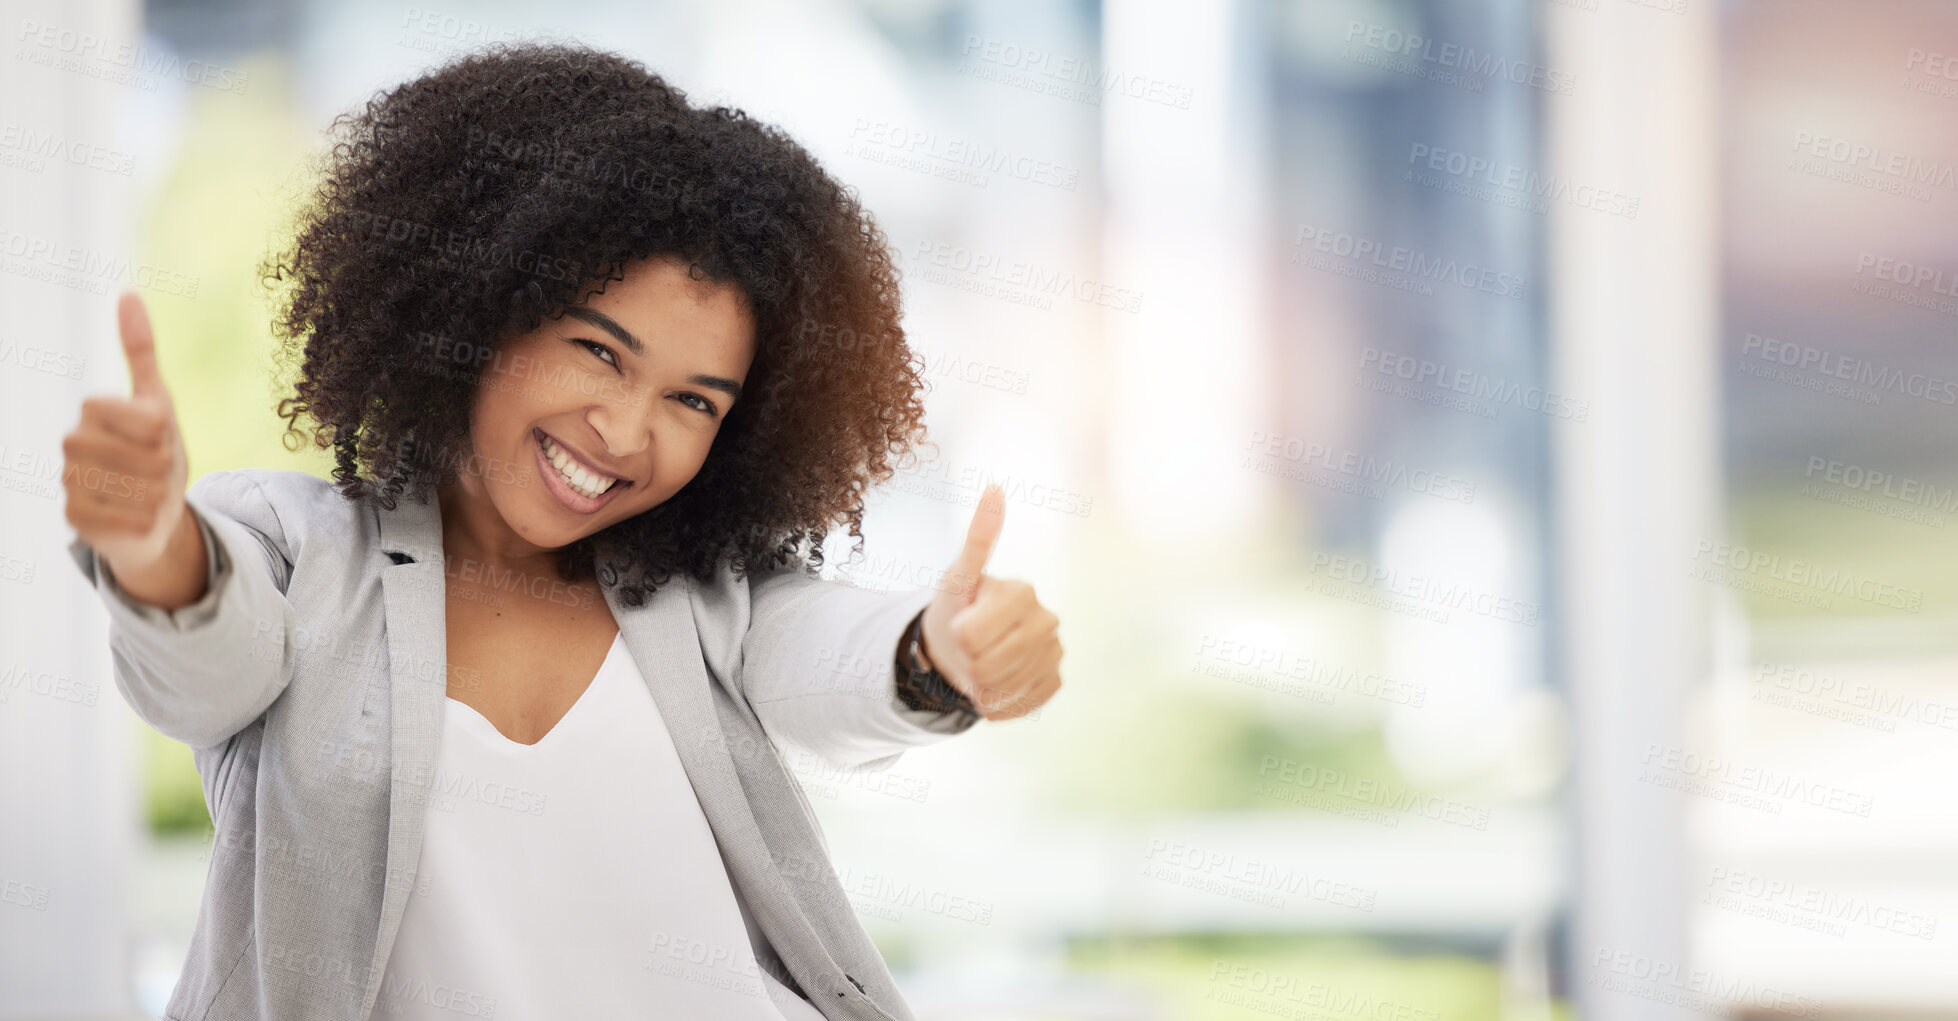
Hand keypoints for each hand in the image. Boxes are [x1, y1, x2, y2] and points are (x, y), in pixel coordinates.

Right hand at [62, 291, 190, 572]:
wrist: (152, 514)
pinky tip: (137, 517)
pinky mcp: (74, 518)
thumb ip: (141, 352)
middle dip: (167, 468)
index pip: (150, 420)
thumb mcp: (159, 403)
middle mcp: (72, 441)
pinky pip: (130, 520)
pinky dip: (147, 521)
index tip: (157, 437)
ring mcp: (69, 481)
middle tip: (156, 471)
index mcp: (93, 408)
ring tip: (148, 493)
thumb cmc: (156, 454)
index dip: (166, 434)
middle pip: (150, 456)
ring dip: (160, 496)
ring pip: (143, 489)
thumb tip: (127, 292)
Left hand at [917, 483, 1062, 720]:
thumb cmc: (960, 606)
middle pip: (985, 667)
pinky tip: (997, 684)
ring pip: (1000, 690)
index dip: (956, 636)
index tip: (961, 622)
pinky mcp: (1055, 681)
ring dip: (979, 686)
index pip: (970, 637)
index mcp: (1022, 591)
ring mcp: (1055, 653)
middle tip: (969, 649)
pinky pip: (1018, 706)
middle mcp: (1047, 620)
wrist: (968, 646)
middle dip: (967, 663)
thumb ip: (977, 538)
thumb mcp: (958, 576)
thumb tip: (994, 486)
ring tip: (980, 665)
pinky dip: (998, 703)